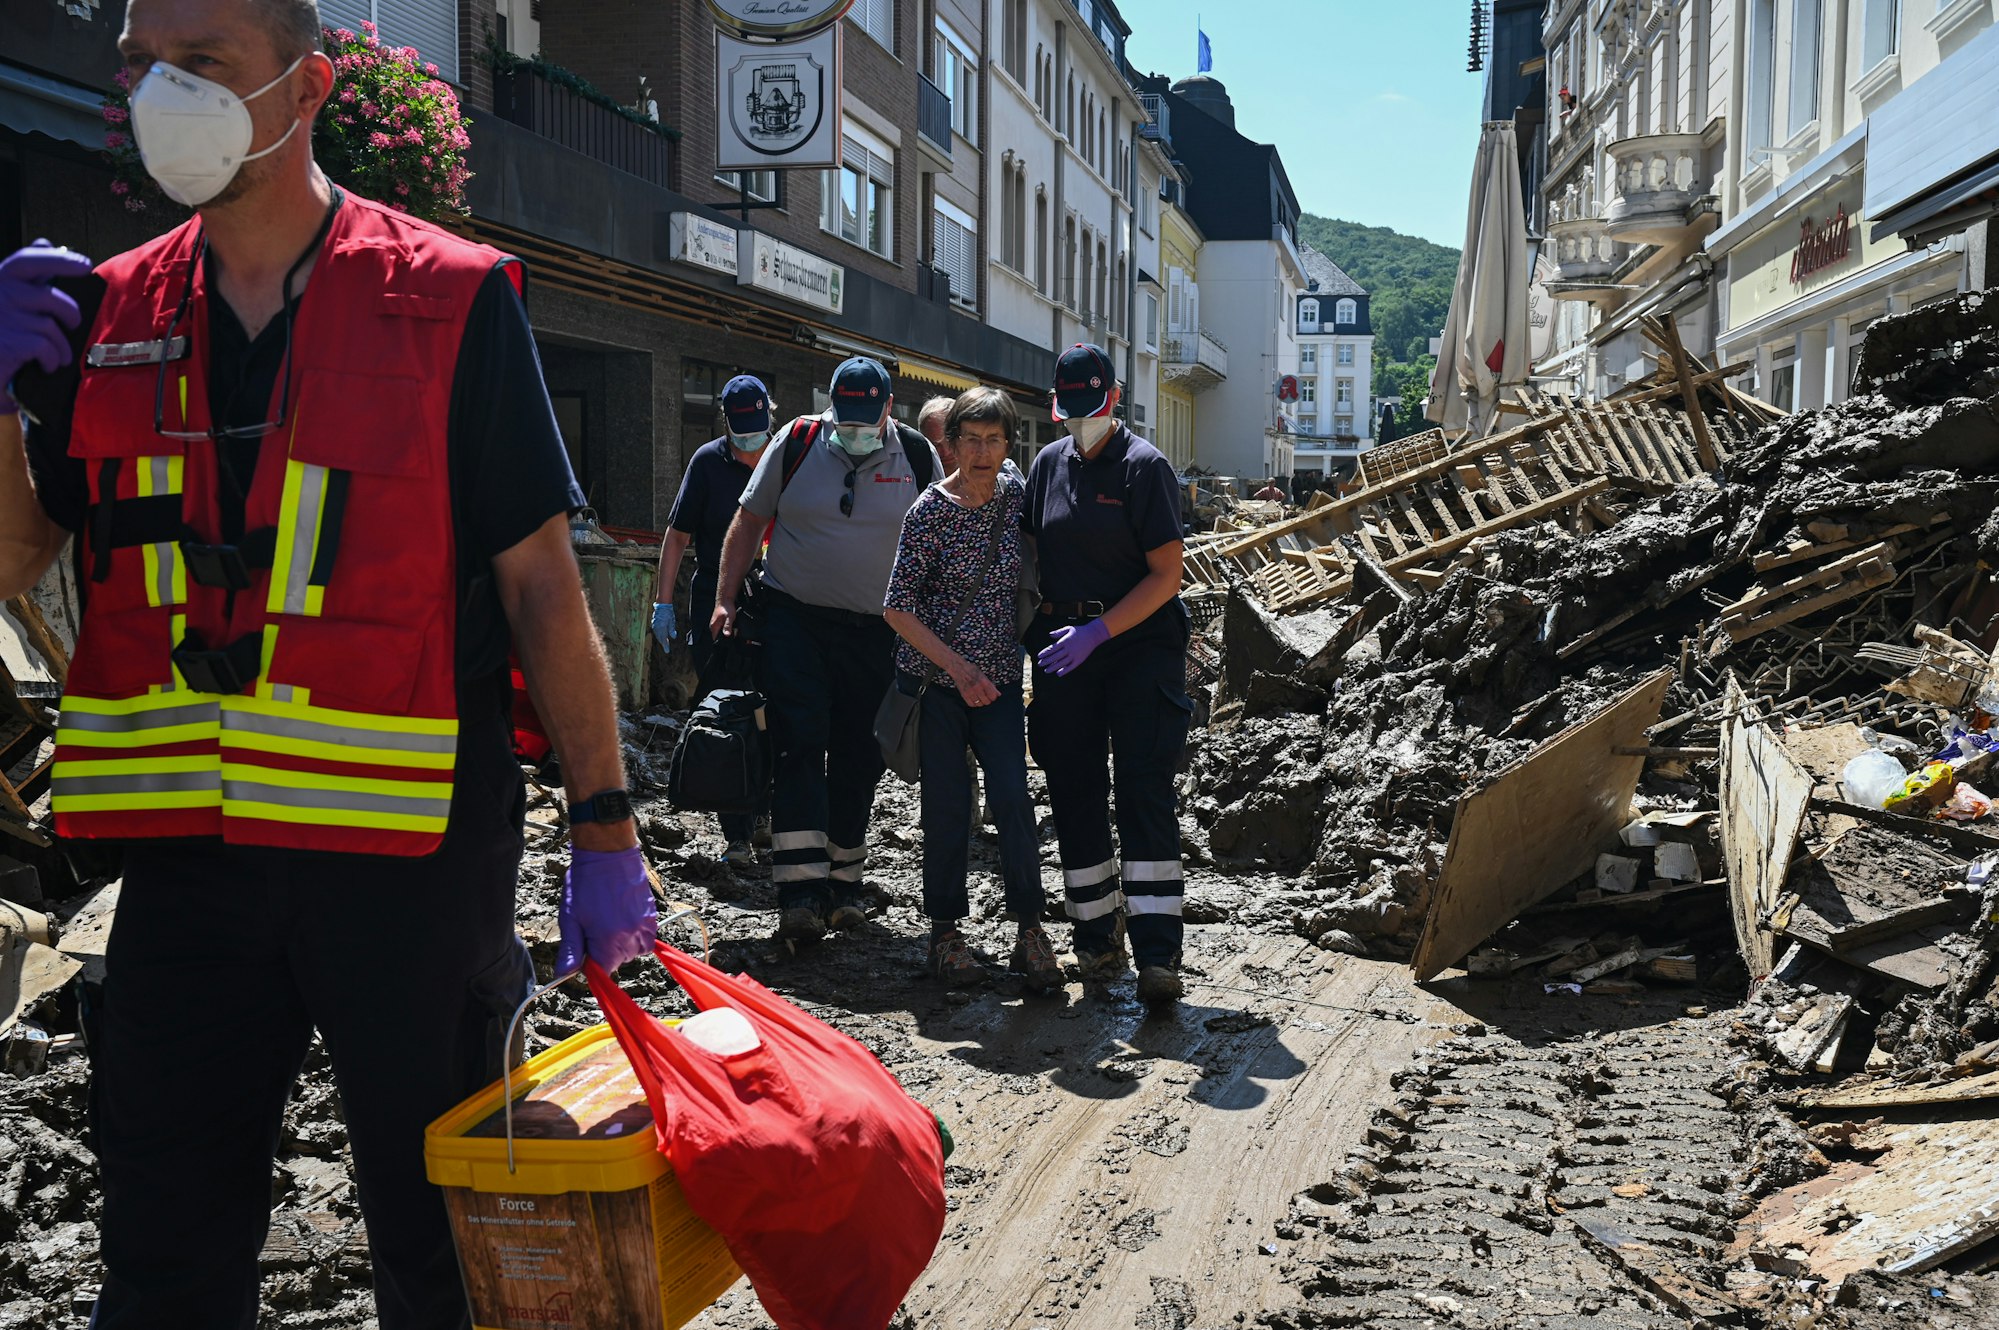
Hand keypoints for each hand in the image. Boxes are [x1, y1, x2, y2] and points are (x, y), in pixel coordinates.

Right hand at [0, 242, 93, 411]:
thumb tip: (45, 242)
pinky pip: (46, 347)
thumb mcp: (14, 299)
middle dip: (70, 312)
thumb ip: (30, 274)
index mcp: (0, 279)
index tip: (85, 265)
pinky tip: (47, 364)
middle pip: (48, 297)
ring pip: (50, 326)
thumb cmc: (5, 330)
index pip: (27, 260)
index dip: (58, 259)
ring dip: (61, 345)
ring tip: (59, 354)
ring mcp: (2, 318)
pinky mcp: (8, 342)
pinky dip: (52, 359)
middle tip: (73, 323)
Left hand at [556, 846, 656, 974]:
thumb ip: (570, 949)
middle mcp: (630, 937)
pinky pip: (646, 938)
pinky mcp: (651, 916)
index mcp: (608, 941)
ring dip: (621, 944)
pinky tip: (623, 919)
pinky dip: (636, 935)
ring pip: (633, 951)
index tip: (583, 950)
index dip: (589, 964)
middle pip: (617, 961)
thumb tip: (563, 974)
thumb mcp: (570, 918)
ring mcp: (644, 926)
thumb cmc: (585, 884)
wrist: (608, 854)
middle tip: (592, 927)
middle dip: (604, 951)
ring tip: (608, 922)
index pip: (601, 971)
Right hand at [650, 601, 676, 649]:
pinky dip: (659, 635)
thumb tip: (673, 637)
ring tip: (664, 644)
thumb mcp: (671, 621)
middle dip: (663, 643)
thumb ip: (672, 629)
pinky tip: (661, 636)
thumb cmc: (668, 613)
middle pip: (660, 638)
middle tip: (666, 649)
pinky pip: (656, 632)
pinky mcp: (654, 623)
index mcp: (661, 627)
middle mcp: (657, 627)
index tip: (667, 651)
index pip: (663, 639)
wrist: (662, 606)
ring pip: (658, 635)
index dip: (665, 645)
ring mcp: (654, 625)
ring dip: (661, 639)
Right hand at [710, 599, 736, 638]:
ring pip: (719, 633)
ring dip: (725, 634)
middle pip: (717, 637)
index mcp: (714, 626)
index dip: (721, 642)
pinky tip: (730, 629)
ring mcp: (715, 624)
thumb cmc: (727, 608)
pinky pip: (721, 629)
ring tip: (732, 633)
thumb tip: (726, 635)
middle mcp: (713, 626)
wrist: (725, 600)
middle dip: (724, 639)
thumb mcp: (729, 618)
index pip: (715, 639)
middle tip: (731, 639)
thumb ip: (727, 626)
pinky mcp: (718, 622)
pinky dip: (726, 630)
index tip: (727, 644)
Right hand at [947, 655, 999, 706]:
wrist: (958, 669)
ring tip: (980, 698)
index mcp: (984, 682)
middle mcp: (977, 688)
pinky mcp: (964, 695)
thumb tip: (998, 694)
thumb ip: (991, 685)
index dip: (993, 697)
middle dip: (988, 700)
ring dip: (981, 702)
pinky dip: (974, 703)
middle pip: (987, 702)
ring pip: (979, 704)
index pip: (992, 696)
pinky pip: (971, 704)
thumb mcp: (983, 675)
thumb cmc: (972, 670)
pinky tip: (974, 699)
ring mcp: (970, 692)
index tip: (992, 695)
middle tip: (986, 697)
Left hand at [1035, 618, 1109, 676]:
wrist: (1093, 635)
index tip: (1039, 656)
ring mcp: (1074, 655)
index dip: (1045, 653)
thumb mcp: (1068, 628)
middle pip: (1055, 657)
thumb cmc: (1080, 631)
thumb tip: (1050, 635)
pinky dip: (1064, 671)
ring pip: (1061, 663)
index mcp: (1065, 641)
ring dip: (1053, 667)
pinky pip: (1070, 667)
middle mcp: (1068, 649)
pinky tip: (1058, 673)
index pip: (1052, 648)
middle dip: (1046, 661)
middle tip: (1039, 664)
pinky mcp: (1079, 660)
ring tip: (1046, 670)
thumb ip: (1058, 632)